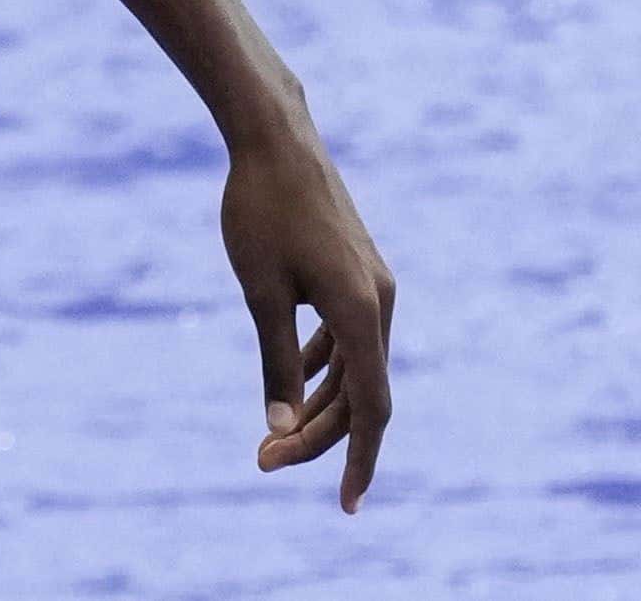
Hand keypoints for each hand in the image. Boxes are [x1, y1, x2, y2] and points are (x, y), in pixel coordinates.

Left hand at [221, 128, 398, 511]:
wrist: (275, 136)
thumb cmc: (260, 210)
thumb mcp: (260, 291)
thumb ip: (274, 360)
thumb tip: (278, 427)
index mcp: (362, 311)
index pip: (371, 409)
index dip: (361, 461)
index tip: (345, 505)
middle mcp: (380, 302)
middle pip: (360, 394)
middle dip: (317, 434)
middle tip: (262, 461)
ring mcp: (372, 285)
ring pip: (356, 367)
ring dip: (319, 403)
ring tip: (273, 434)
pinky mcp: (357, 271)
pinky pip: (348, 336)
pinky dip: (322, 365)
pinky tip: (291, 380)